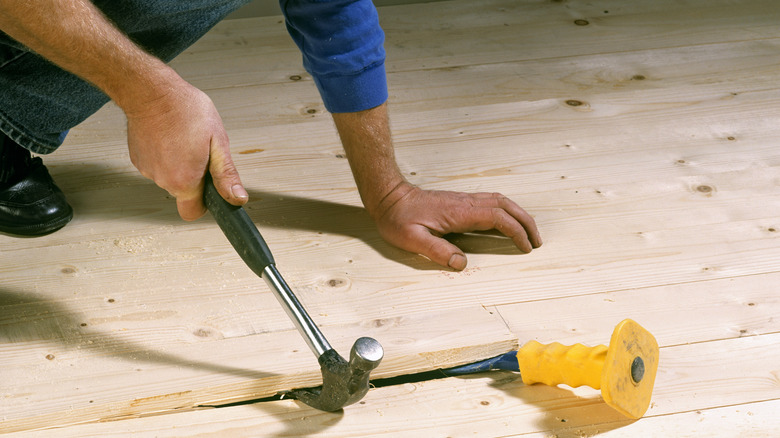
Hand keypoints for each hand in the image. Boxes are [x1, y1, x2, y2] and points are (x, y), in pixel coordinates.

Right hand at [125, 80, 247, 219]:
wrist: (151, 91)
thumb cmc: (185, 110)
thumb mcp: (217, 142)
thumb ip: (226, 175)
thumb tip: (237, 198)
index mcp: (184, 180)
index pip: (193, 212)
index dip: (205, 203)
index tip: (211, 188)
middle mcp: (163, 180)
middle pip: (183, 192)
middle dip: (195, 177)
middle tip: (200, 151)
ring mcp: (148, 170)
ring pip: (169, 177)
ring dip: (179, 164)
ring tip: (184, 138)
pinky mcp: (137, 159)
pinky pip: (157, 165)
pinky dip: (165, 155)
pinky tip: (170, 136)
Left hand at [373, 182, 541, 269]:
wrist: (389, 197)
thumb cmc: (398, 218)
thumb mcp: (412, 239)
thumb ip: (437, 251)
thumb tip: (461, 263)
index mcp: (459, 212)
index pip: (498, 218)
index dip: (516, 232)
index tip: (525, 246)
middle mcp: (466, 202)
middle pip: (506, 206)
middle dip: (526, 222)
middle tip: (537, 240)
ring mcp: (464, 199)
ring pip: (501, 201)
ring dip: (518, 214)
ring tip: (529, 232)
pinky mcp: (460, 201)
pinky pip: (491, 201)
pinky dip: (506, 210)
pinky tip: (508, 220)